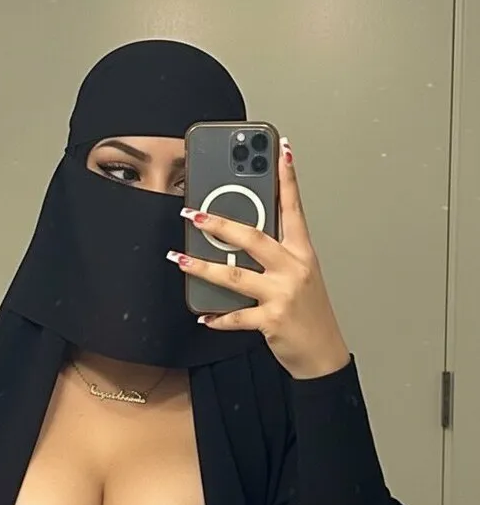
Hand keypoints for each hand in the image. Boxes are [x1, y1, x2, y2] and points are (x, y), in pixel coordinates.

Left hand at [171, 137, 350, 379]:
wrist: (323, 354)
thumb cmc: (309, 314)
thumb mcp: (301, 277)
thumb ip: (275, 256)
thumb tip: (238, 240)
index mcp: (302, 253)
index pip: (294, 208)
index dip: (287, 178)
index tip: (280, 150)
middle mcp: (294, 269)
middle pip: (253, 237)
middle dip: (219, 224)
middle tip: (193, 214)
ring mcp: (283, 294)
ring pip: (235, 275)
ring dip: (203, 267)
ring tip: (181, 259)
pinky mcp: (272, 320)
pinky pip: (236, 317)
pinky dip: (217, 317)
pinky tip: (204, 316)